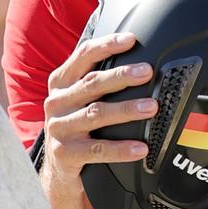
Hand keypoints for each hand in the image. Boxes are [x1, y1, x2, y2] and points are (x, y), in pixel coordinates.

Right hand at [40, 31, 157, 186]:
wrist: (57, 169)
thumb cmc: (76, 128)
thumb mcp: (78, 101)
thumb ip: (95, 81)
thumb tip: (137, 63)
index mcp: (60, 83)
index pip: (83, 56)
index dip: (107, 45)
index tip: (131, 40)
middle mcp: (56, 102)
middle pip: (91, 83)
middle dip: (121, 76)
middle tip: (146, 72)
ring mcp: (58, 128)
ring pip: (96, 114)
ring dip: (126, 109)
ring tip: (151, 107)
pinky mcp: (65, 153)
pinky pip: (98, 150)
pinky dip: (121, 149)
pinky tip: (140, 148)